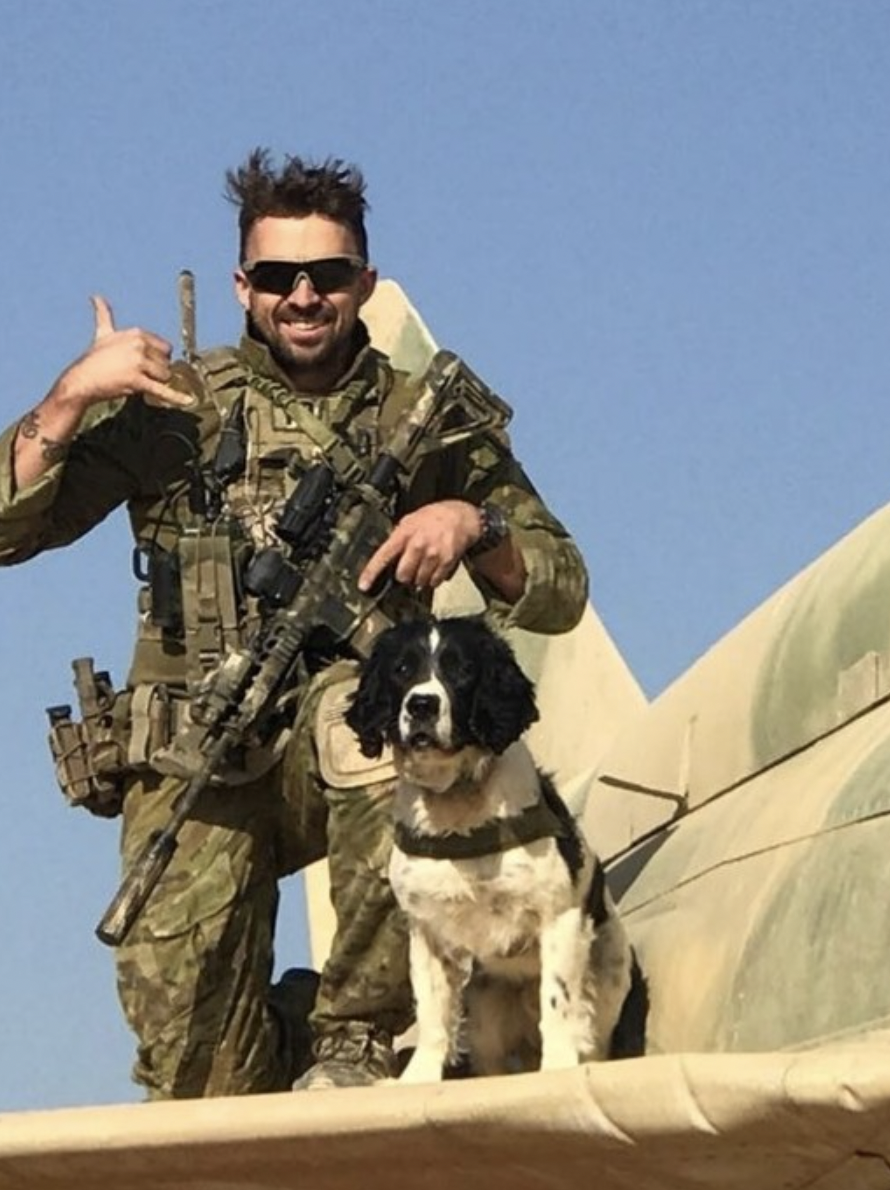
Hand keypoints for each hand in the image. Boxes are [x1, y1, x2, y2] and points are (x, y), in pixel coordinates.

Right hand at [56, 295, 191, 411]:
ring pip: (165, 376)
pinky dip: (176, 397)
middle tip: (137, 375)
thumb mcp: (102, 334)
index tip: (143, 364)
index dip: (157, 359)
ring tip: (136, 382)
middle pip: (166, 363)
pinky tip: (189, 401)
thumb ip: (103, 314)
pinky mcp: (137, 380)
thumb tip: (96, 296)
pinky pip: (162, 390)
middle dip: (156, 372)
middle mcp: (139, 345)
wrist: (81, 380)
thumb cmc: (93, 359)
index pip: (165, 348)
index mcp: (137, 333)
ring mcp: (138, 362)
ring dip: (155, 383)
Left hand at [358, 500, 481, 592]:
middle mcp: (418, 544)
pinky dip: (433, 579)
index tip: (363, 586)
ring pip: (419, 581)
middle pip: (402, 575)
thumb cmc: (433, 518)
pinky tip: (434, 567)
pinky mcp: (446, 562)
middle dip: (404, 575)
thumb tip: (385, 557)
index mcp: (404, 533)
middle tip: (410, 566)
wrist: (461, 517)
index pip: (384, 555)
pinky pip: (434, 582)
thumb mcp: (410, 520)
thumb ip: (397, 538)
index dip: (371, 572)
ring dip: (419, 578)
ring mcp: (433, 554)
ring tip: (424, 564)